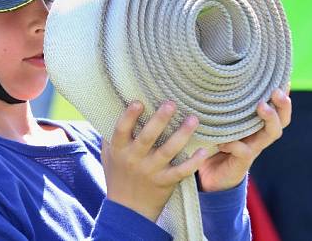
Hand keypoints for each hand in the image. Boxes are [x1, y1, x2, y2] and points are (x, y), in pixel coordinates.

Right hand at [102, 101, 209, 221]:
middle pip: (147, 137)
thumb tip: (115, 106)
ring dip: (182, 134)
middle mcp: (134, 159)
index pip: (121, 130)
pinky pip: (181, 171)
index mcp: (119, 150)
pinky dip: (193, 162)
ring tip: (193, 119)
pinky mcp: (165, 182)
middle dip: (159, 120)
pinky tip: (204, 150)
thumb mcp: (108, 155)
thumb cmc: (118, 176)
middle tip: (171, 103)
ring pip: (168, 151)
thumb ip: (111, 135)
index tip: (139, 102)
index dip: (129, 116)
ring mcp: (151, 171)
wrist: (127, 210)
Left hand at [198, 89, 291, 191]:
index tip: (286, 80)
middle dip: (283, 105)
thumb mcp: (218, 124)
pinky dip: (233, 143)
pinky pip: (243, 151)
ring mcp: (252, 150)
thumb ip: (222, 109)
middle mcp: (258, 137)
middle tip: (276, 92)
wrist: (209, 177)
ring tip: (261, 106)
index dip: (284, 98)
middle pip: (281, 121)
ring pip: (270, 134)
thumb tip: (216, 82)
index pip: (277, 110)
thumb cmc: (213, 145)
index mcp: (255, 127)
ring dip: (269, 119)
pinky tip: (222, 141)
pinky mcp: (242, 162)